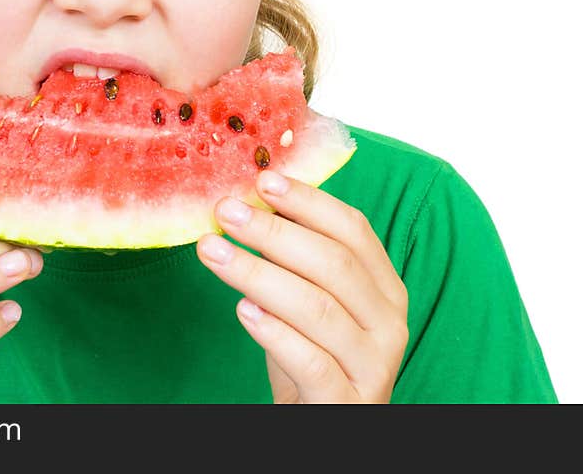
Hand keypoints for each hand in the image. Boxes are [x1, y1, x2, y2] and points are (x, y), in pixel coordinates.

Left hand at [196, 169, 407, 402]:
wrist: (325, 421)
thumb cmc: (312, 353)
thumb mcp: (309, 300)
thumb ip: (295, 256)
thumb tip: (253, 197)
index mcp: (385, 288)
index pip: (353, 230)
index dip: (308, 201)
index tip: (262, 180)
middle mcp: (388, 324)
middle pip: (334, 264)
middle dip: (274, 232)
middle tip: (226, 211)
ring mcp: (373, 367)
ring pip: (318, 309)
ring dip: (258, 274)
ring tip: (213, 251)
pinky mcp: (347, 405)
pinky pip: (312, 363)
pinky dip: (276, 333)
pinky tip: (243, 310)